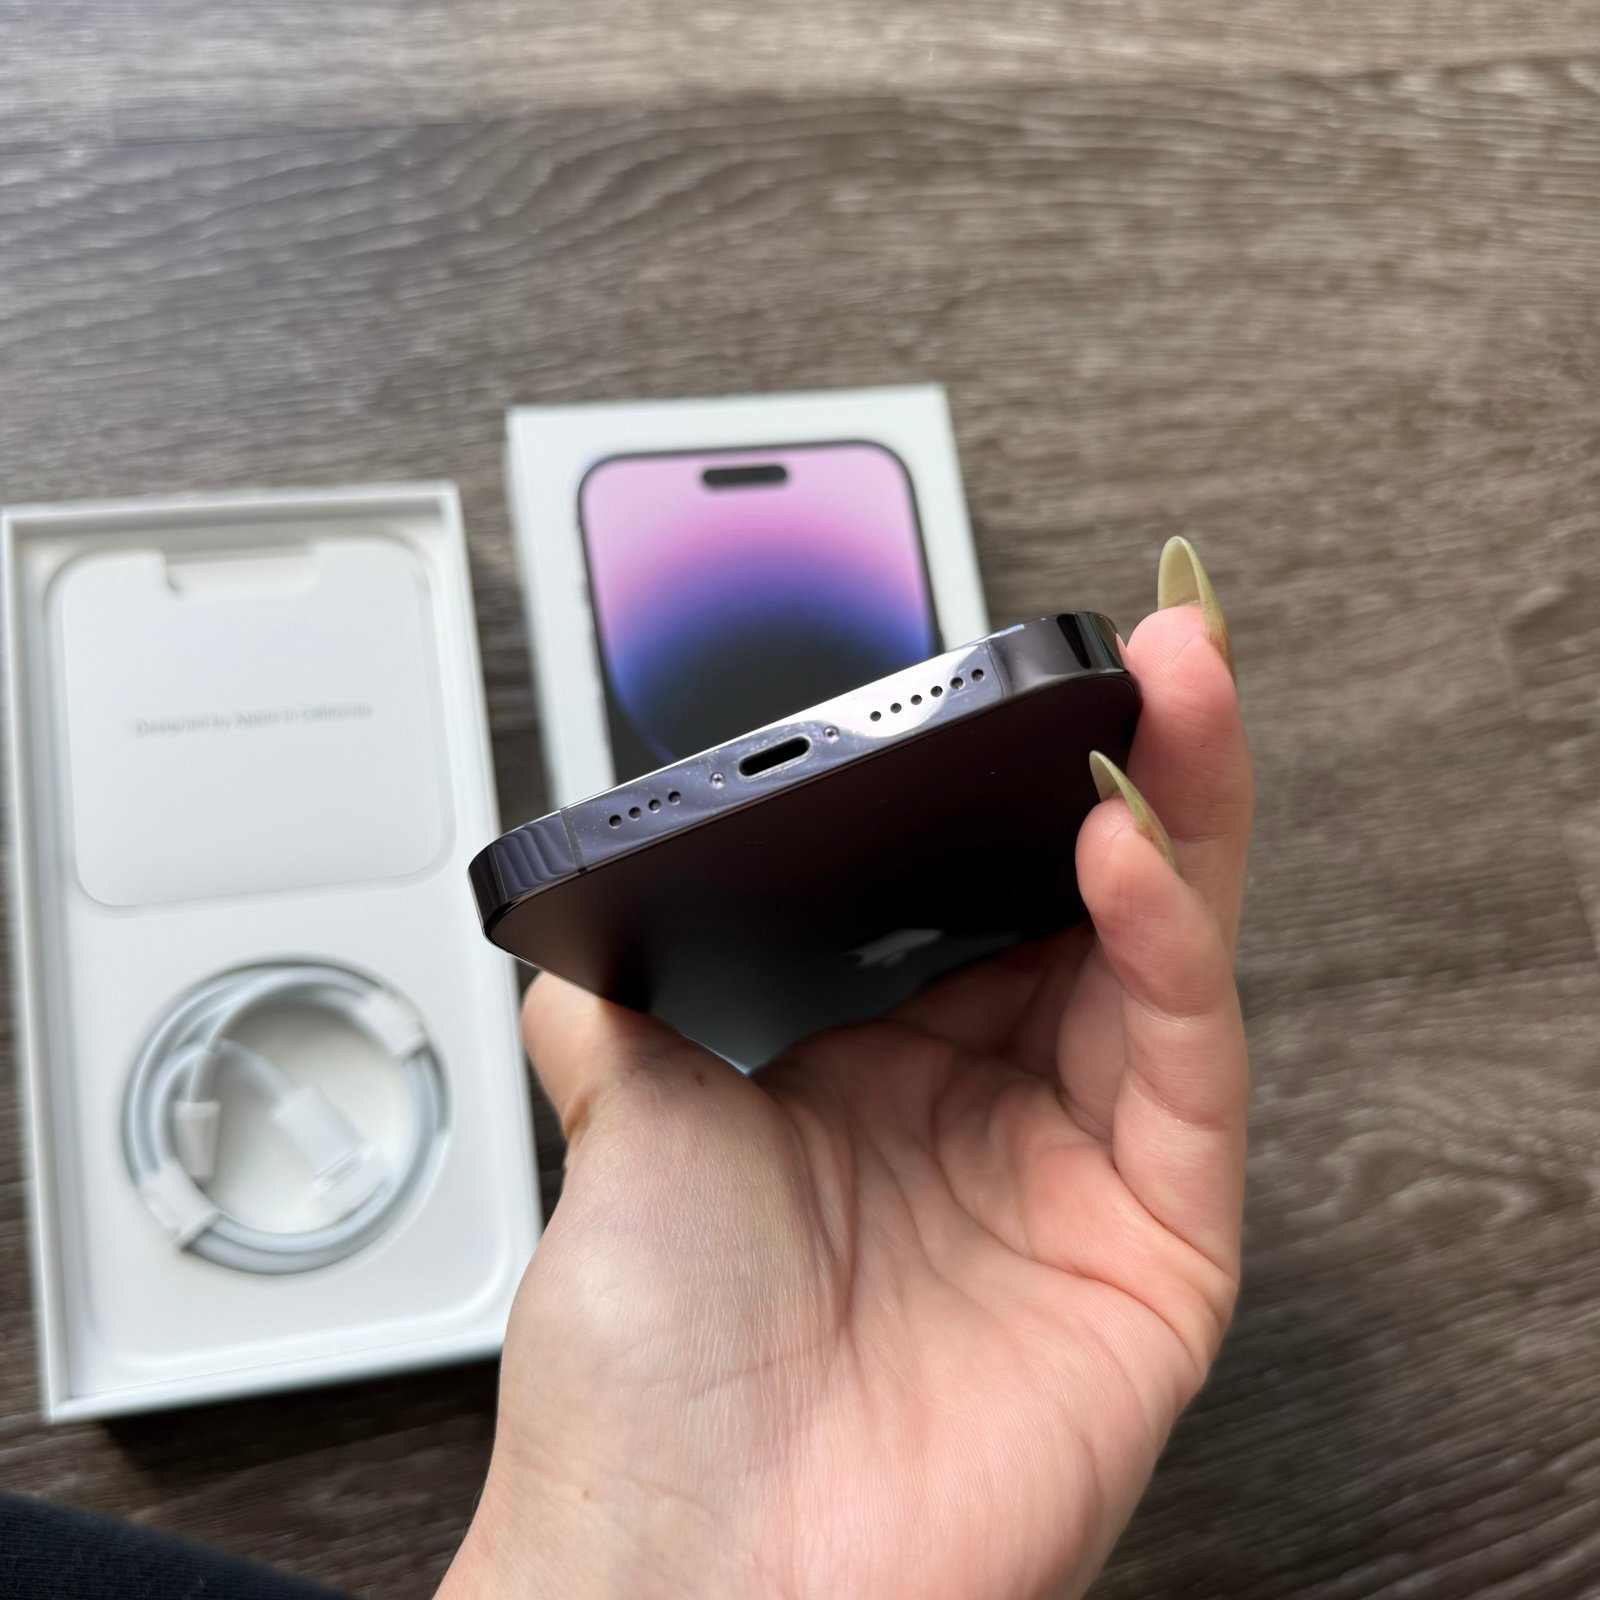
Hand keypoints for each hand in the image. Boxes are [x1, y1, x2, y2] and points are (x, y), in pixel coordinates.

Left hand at [442, 540, 1250, 1599]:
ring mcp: (1079, 1177)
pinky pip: (1180, 1072)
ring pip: (1168, 964)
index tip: (1028, 693)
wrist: (684, 1573)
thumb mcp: (627, 1128)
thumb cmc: (648, 1378)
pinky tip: (1125, 854)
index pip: (991, 900)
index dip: (1021, 794)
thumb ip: (619, 998)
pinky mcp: (1153, 1252)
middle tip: (1158, 655)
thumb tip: (588, 898)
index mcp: (884, 1074)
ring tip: (1171, 699)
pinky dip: (1168, 951)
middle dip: (1141, 769)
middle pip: (1101, 909)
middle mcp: (993, 1115)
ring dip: (1178, 822)